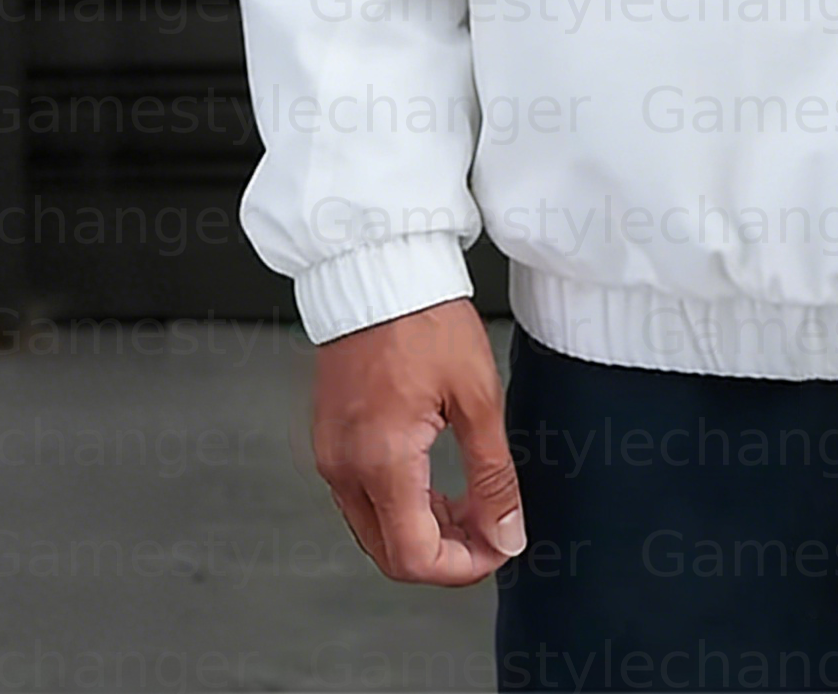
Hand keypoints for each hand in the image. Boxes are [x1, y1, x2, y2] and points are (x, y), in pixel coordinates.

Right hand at [311, 297, 524, 585]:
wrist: (379, 271)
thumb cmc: (424, 318)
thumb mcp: (477, 395)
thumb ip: (493, 474)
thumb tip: (507, 530)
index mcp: (380, 460)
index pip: (413, 556)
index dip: (462, 567)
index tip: (498, 547)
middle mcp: (345, 466)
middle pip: (390, 553)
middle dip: (445, 554)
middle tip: (490, 529)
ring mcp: (332, 454)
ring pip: (375, 528)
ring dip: (423, 530)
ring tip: (472, 504)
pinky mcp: (331, 438)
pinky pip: (363, 497)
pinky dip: (401, 504)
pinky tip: (436, 483)